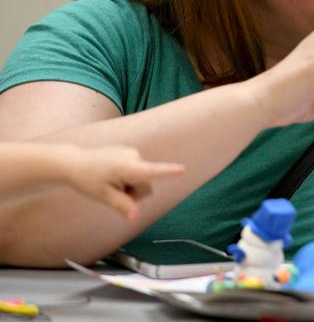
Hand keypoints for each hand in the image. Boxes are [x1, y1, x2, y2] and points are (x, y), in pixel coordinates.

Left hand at [62, 145, 184, 220]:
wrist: (75, 162)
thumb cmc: (87, 179)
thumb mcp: (103, 196)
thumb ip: (123, 205)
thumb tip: (135, 217)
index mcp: (126, 167)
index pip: (150, 172)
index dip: (168, 172)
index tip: (182, 169)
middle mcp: (133, 157)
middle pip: (146, 183)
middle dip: (135, 192)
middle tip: (115, 192)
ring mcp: (132, 153)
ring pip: (142, 177)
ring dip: (130, 185)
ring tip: (112, 183)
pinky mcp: (130, 153)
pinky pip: (137, 170)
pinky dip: (127, 177)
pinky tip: (111, 176)